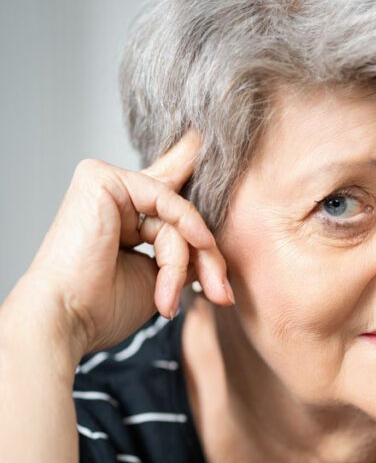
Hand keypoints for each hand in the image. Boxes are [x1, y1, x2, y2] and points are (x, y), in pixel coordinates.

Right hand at [17, 130, 233, 361]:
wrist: (68, 318)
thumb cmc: (103, 307)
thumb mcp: (159, 277)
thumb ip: (184, 249)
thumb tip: (209, 234)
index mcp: (124, 217)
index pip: (170, 195)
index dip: (190, 175)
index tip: (206, 144)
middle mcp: (115, 196)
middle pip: (181, 215)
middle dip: (207, 257)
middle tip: (221, 296)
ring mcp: (107, 183)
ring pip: (176, 215)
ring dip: (183, 262)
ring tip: (168, 298)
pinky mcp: (101, 178)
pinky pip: (166, 199)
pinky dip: (186, 226)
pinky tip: (198, 245)